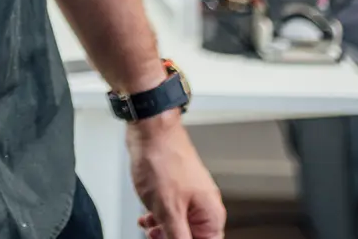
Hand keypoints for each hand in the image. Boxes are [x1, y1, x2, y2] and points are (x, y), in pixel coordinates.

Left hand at [129, 114, 225, 238]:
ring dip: (163, 231)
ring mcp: (190, 195)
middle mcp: (204, 206)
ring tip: (149, 229)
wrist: (150, 130)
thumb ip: (178, 237)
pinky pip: (170, 211)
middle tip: (156, 237)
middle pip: (192, 237)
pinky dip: (158, 217)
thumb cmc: (162, 160)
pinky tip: (146, 217)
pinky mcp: (176, 188)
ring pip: (179, 225)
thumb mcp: (168, 210)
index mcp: (210, 214)